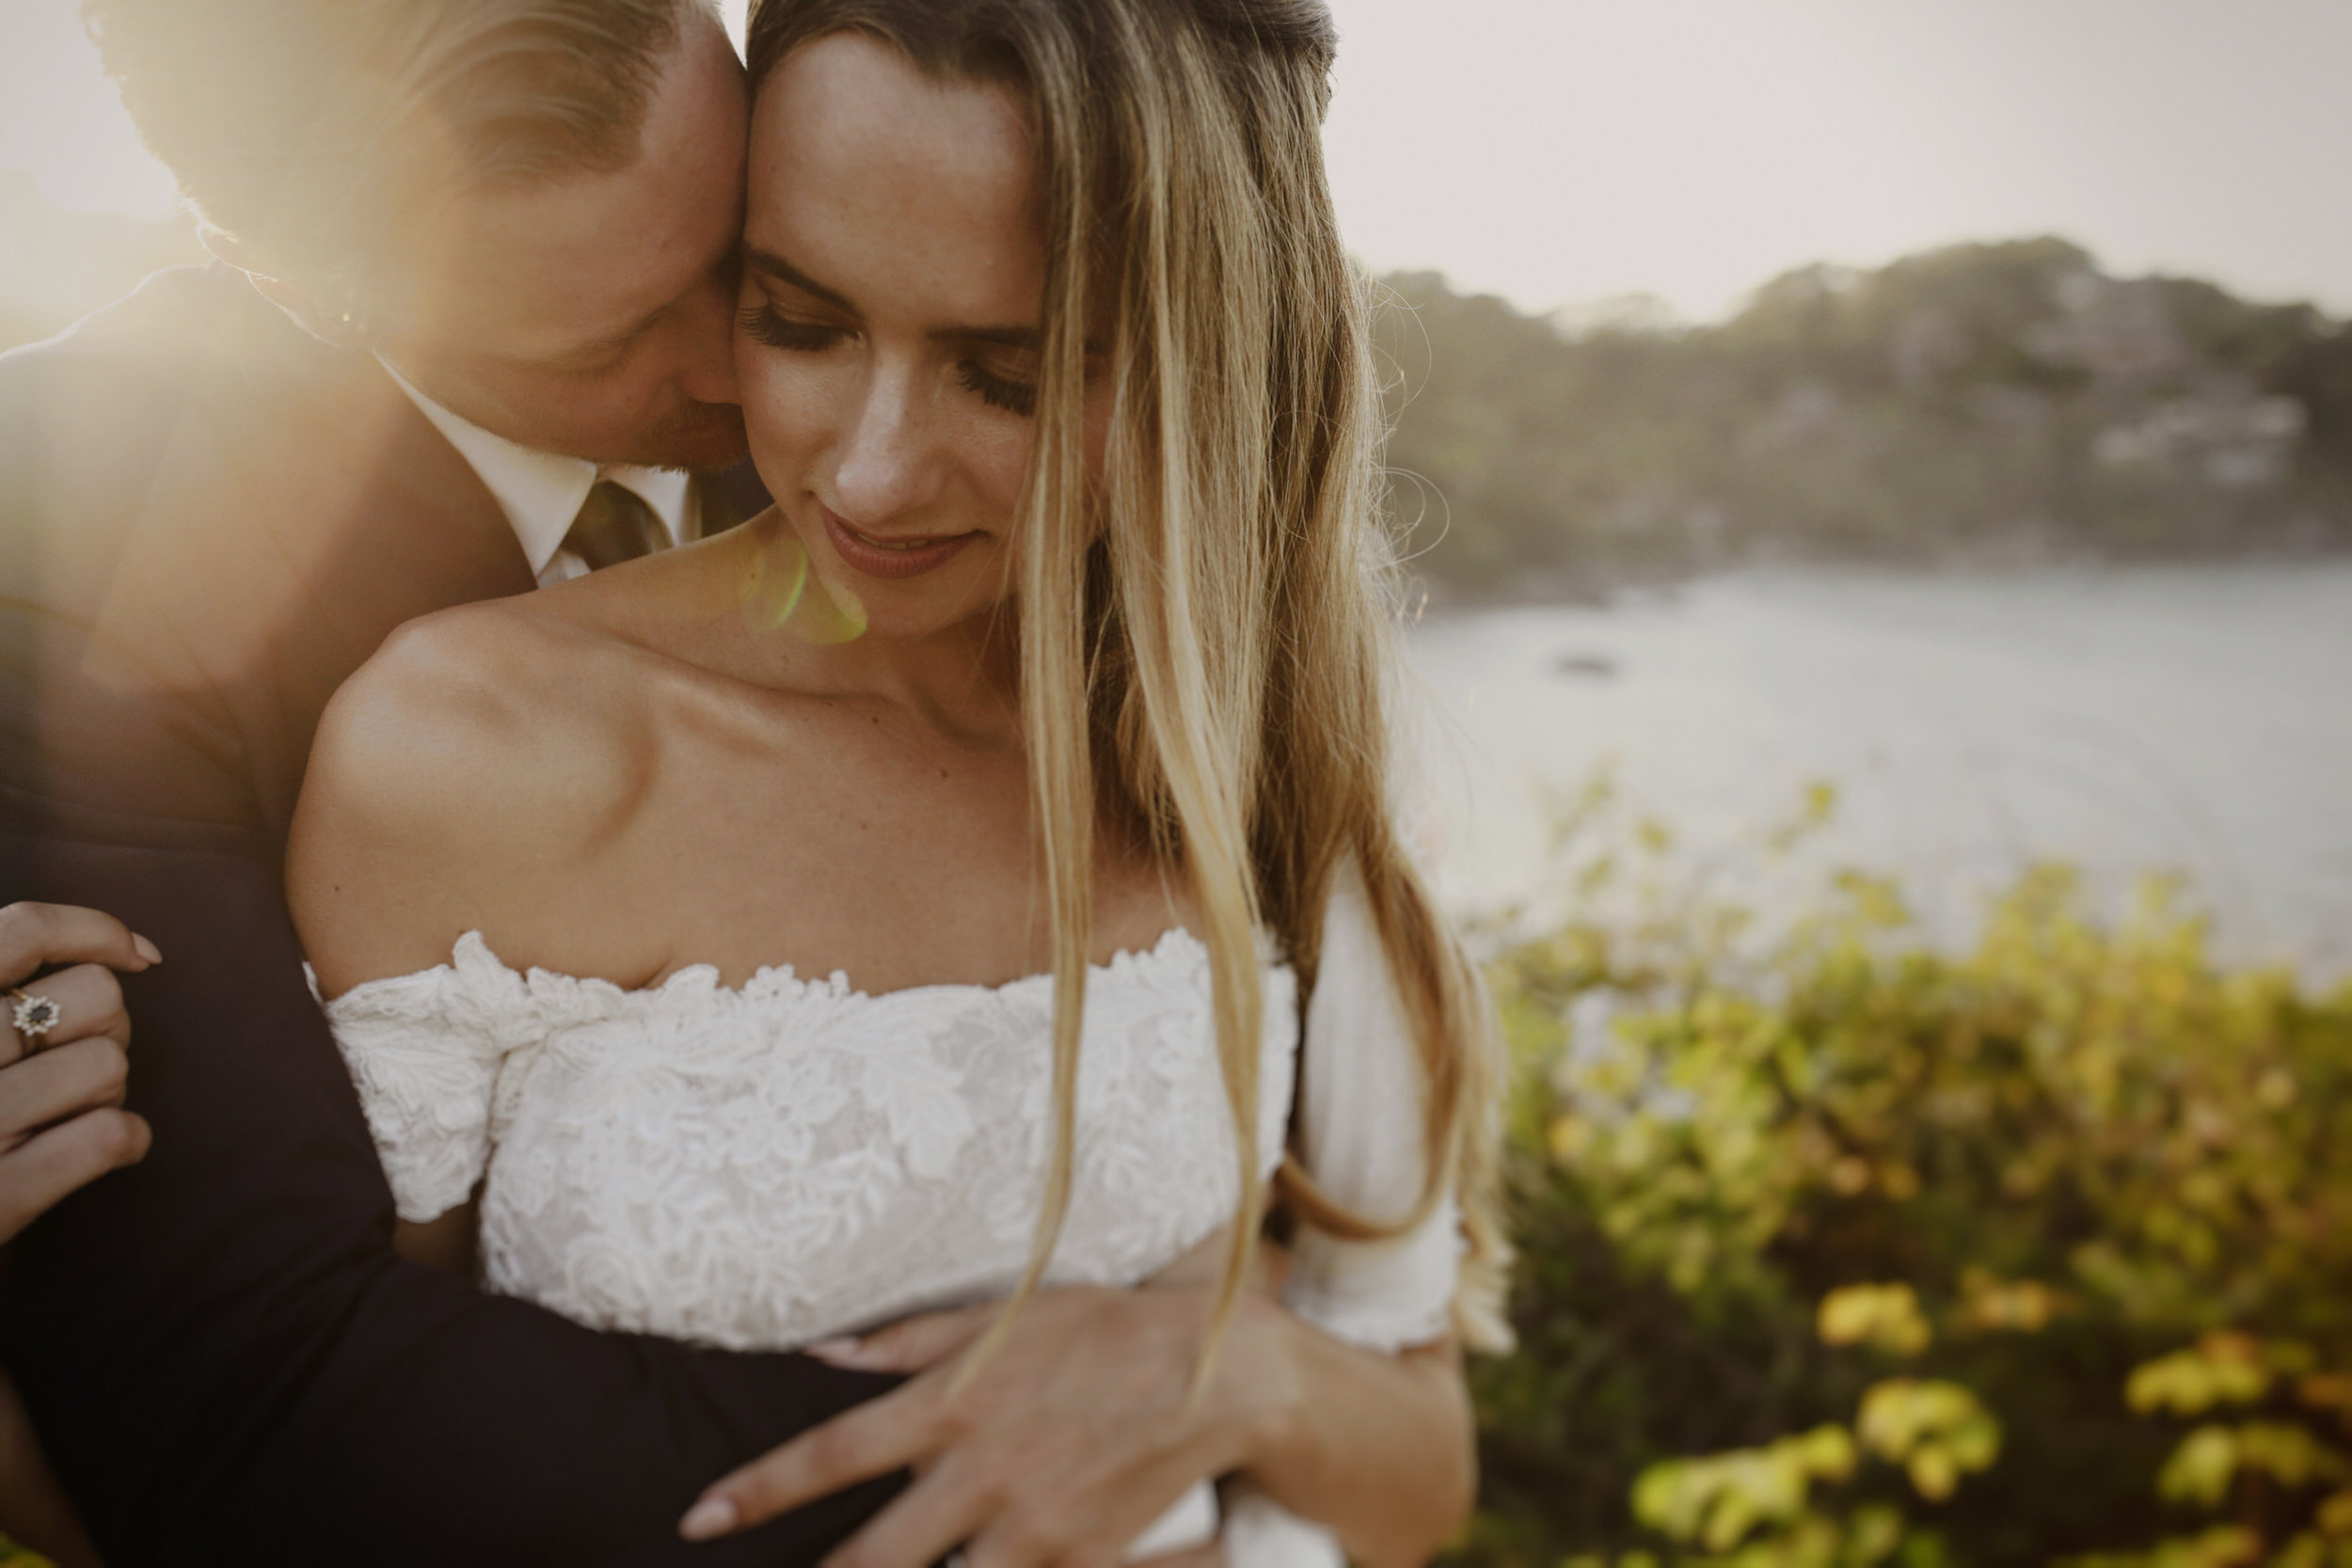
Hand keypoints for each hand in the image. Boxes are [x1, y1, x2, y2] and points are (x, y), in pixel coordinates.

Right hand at [0, 902, 159, 1242]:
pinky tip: (100, 1150)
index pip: (24, 930)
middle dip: (106, 1028)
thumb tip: (133, 955)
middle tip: (70, 1064)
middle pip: (97, 998)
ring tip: (61, 1115)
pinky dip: (125, 1139)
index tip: (139, 958)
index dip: (97, 930)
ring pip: (110, 1066)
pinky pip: (110, 1136)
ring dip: (106, 1091)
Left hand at [680, 1281, 1302, 1567]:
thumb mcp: (1007, 1312)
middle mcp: (982, 1469)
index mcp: (956, 1400)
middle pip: (870, 1555)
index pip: (833, 1453)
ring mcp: (1031, 1526)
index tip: (699, 1518)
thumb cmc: (1107, 1330)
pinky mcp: (1076, 1560)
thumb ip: (906, 1340)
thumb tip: (819, 1355)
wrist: (1222, 1375)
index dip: (759, 1490)